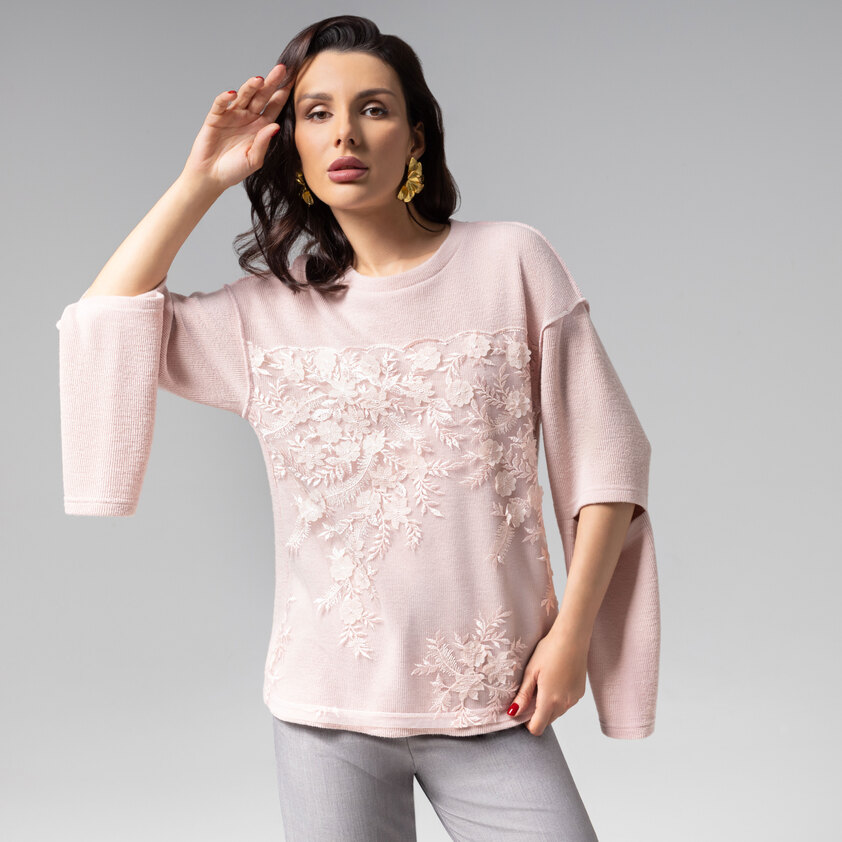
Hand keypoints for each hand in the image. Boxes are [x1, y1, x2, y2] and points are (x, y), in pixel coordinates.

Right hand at [182, 62, 293, 191]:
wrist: (211, 177)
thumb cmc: (234, 170)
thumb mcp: (254, 160)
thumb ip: (263, 143)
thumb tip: (274, 126)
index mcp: (261, 126)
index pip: (275, 106)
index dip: (283, 94)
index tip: (294, 80)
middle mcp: (248, 117)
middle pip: (261, 96)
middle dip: (271, 83)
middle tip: (281, 69)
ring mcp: (232, 115)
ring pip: (243, 97)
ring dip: (250, 87)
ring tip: (259, 80)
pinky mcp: (215, 118)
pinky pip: (221, 105)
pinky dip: (225, 98)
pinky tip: (233, 94)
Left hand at [508, 631, 588, 735]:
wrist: (573, 637)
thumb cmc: (549, 650)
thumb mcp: (531, 671)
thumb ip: (523, 695)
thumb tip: (513, 713)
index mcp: (549, 700)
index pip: (537, 728)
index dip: (527, 723)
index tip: (521, 710)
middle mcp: (564, 704)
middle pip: (547, 721)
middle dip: (537, 714)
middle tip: (530, 693)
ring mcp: (574, 699)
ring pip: (557, 712)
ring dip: (548, 706)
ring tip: (543, 683)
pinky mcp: (580, 692)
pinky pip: (566, 704)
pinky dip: (559, 699)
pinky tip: (555, 680)